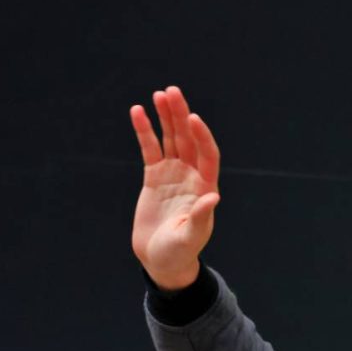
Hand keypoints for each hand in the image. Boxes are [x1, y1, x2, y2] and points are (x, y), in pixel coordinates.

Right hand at [130, 86, 219, 289]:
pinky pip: (149, 148)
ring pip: (170, 139)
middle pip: (188, 139)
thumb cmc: (180, 251)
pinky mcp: (154, 176)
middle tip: (172, 92)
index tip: (192, 118)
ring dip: (165, 117)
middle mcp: (192, 176)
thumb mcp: (191, 236)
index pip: (208, 154)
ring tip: (159, 94)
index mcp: (206, 187)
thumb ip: (201, 216)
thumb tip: (214, 197)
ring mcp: (173, 174)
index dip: (202, 136)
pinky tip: (137, 111)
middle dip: (180, 115)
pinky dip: (144, 131)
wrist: (161, 259)